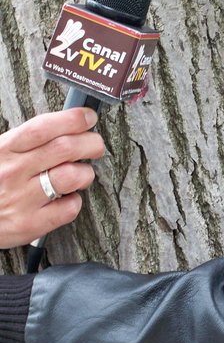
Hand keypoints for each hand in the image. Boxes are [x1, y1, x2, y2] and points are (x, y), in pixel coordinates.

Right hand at [0, 108, 104, 248]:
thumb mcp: (0, 153)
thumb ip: (27, 141)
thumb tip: (67, 125)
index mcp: (6, 149)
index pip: (43, 127)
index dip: (72, 119)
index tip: (88, 117)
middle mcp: (14, 171)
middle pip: (65, 148)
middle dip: (91, 143)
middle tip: (95, 146)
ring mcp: (22, 199)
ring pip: (71, 176)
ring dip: (86, 173)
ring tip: (82, 175)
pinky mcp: (29, 224)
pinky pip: (68, 209)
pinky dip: (75, 202)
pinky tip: (68, 199)